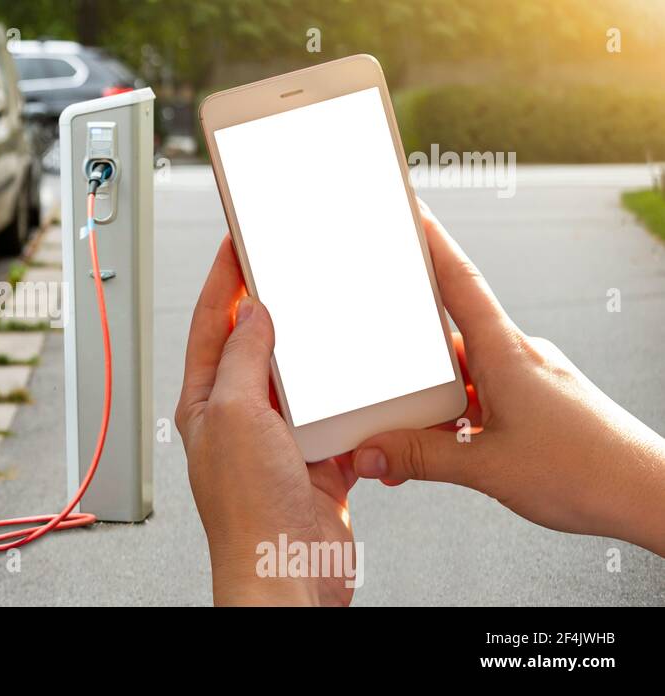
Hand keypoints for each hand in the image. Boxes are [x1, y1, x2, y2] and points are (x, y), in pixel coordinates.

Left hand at [176, 236, 357, 605]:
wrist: (289, 576)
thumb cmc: (249, 513)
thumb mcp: (236, 416)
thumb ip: (243, 360)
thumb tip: (252, 314)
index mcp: (206, 403)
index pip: (210, 324)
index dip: (222, 280)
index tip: (237, 242)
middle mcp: (240, 418)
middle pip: (258, 346)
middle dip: (276, 307)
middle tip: (294, 268)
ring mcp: (280, 441)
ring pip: (304, 380)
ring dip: (322, 354)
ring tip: (337, 319)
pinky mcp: (319, 462)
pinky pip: (339, 418)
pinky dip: (355, 401)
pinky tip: (369, 386)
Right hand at [354, 202, 664, 555]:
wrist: (648, 497)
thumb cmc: (588, 471)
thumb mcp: (484, 467)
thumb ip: (418, 457)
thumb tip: (370, 452)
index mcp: (505, 352)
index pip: (458, 280)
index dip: (430, 241)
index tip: (410, 209)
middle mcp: (519, 356)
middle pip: (448, 338)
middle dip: (409, 360)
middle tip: (378, 383)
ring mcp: (531, 380)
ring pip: (465, 376)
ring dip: (433, 404)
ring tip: (408, 439)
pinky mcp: (541, 405)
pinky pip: (485, 399)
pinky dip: (457, 420)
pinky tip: (446, 449)